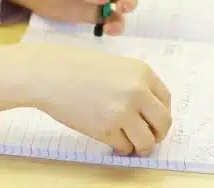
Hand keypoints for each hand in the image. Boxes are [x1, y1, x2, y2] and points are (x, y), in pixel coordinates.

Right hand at [0, 43, 171, 155]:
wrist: (48, 73)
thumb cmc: (75, 67)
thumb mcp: (113, 66)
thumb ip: (133, 84)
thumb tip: (149, 113)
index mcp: (141, 71)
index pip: (166, 101)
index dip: (159, 114)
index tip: (151, 120)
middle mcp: (137, 91)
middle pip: (163, 123)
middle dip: (156, 134)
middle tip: (145, 136)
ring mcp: (123, 111)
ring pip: (147, 142)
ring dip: (140, 145)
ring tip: (127, 141)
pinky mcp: (107, 129)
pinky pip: (124, 147)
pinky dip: (120, 146)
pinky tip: (109, 137)